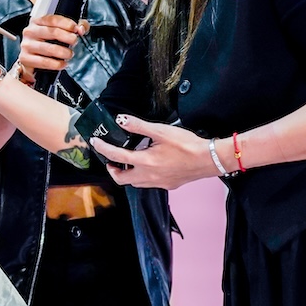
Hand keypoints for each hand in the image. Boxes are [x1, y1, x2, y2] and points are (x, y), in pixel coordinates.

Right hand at [20, 14, 79, 76]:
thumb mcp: (59, 30)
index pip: (53, 19)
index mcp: (37, 21)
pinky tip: (63, 64)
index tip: (76, 29)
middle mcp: (30, 31)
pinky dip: (56, 64)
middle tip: (75, 42)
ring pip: (49, 48)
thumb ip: (75, 26)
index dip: (67, 24)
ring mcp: (26, 45)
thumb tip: (81, 29)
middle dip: (67, 37)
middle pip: (52, 32)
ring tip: (70, 54)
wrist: (30, 58)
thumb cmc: (46, 42)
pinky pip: (43, 62)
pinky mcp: (25, 58)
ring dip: (63, 52)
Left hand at [90, 115, 217, 189]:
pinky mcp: (169, 185)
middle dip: (112, 170)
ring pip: (135, 184)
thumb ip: (139, 126)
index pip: (116, 156)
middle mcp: (149, 177)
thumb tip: (121, 120)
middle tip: (110, 160)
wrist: (210, 159)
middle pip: (122, 179)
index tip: (95, 142)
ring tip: (128, 162)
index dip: (103, 148)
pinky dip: (142, 177)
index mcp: (144, 162)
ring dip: (127, 174)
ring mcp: (159, 183)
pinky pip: (149, 184)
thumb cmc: (188, 145)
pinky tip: (148, 167)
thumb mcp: (161, 130)